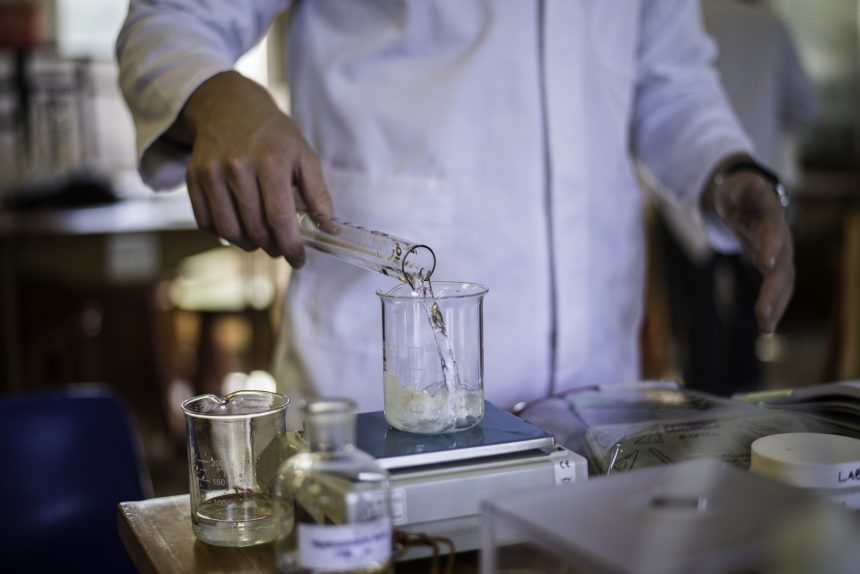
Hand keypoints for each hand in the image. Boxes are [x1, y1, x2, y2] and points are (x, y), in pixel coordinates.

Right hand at [171, 71, 331, 266]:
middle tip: (281, 247)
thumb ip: (319, 194)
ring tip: (261, 239)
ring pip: (229, 231)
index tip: (299, 260)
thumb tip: (330, 231)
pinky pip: (206, 222)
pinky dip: (224, 233)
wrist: (230, 106)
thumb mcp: (304, 156)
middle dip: (273, 247)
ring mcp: (211, 172)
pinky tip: (239, 226)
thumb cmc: (274, 136)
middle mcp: (237, 166)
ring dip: (249, 244)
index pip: (280, 219)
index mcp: (270, 161)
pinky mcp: (192, 177)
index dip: (291, 247)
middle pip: (255, 229)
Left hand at [703, 157, 794, 333]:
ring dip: (775, 306)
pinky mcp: (776, 268)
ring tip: (765, 328)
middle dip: (772, 291)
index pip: (772, 234)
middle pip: (780, 268)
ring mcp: (781, 255)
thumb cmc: (740, 194)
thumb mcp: (736, 187)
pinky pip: (778, 290)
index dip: (770, 247)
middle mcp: (781, 240)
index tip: (766, 263)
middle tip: (763, 314)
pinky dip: (774, 308)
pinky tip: (767, 327)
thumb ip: (745, 188)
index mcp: (771, 218)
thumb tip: (752, 183)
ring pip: (782, 284)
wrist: (751, 200)